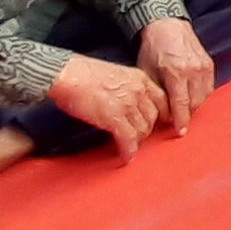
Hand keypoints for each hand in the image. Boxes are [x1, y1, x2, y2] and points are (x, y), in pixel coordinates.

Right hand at [48, 54, 168, 158]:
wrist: (68, 74)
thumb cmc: (82, 72)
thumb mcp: (116, 74)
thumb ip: (127, 87)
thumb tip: (126, 102)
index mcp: (140, 78)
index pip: (162, 100)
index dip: (162, 115)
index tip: (159, 123)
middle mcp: (139, 92)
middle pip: (153, 118)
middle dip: (147, 130)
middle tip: (138, 137)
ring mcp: (128, 106)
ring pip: (142, 131)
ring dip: (136, 142)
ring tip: (129, 147)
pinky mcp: (115, 119)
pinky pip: (128, 140)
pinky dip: (128, 151)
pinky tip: (125, 157)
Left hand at [135, 18, 212, 134]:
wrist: (168, 25)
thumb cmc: (153, 48)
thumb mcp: (147, 71)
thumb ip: (156, 93)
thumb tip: (161, 114)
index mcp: (175, 72)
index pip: (181, 104)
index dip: (181, 120)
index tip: (180, 132)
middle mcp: (193, 70)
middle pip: (194, 103)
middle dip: (186, 113)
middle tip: (175, 117)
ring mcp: (204, 67)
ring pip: (204, 96)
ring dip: (194, 104)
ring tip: (182, 105)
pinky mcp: (209, 64)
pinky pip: (209, 87)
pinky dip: (200, 94)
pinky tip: (190, 94)